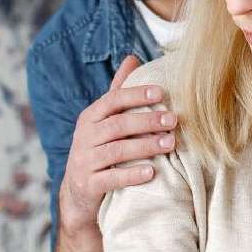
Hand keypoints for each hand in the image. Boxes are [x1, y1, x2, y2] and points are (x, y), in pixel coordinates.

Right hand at [58, 55, 177, 234]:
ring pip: (116, 151)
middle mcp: (84, 137)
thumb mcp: (104, 121)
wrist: (78, 193)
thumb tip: (132, 57)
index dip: (136, 95)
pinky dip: (131, 175)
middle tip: (173, 120)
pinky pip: (111, 178)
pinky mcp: (88, 185)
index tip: (161, 93)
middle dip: (147, 121)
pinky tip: (152, 172)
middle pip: (117, 125)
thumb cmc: (99, 149)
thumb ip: (118, 91)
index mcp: (90, 117)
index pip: (112, 100)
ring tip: (170, 143)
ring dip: (145, 146)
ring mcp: (84, 161)